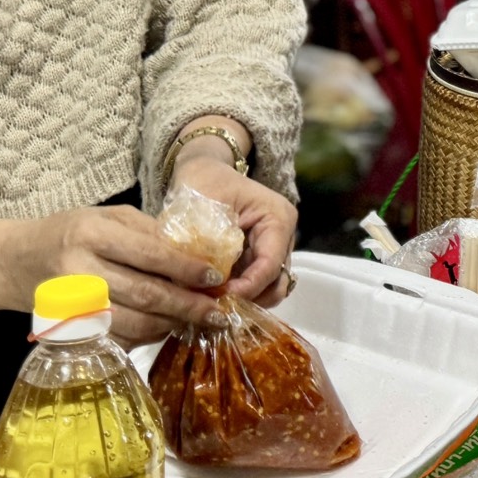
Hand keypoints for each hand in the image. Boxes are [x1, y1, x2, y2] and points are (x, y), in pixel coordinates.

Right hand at [15, 204, 227, 345]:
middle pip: (145, 293)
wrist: (14, 261)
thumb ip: (148, 232)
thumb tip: (196, 254)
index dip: (186, 268)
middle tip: (217, 312)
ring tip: (196, 321)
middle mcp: (80, 269)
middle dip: (187, 305)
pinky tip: (164, 329)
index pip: (150, 253)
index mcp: (93, 234)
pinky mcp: (68, 328)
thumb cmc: (69, 232)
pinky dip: (144, 337)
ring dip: (169, 325)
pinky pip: (115, 338)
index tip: (215, 278)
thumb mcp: (107, 217)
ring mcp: (72, 304)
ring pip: (132, 322)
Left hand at [172, 139, 298, 304]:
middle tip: (216, 306)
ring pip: (269, 289)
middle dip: (248, 299)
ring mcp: (273, 249)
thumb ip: (203, 242)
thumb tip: (196, 283)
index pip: (270, 264)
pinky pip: (256, 285)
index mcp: (277, 218)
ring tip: (213, 303)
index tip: (218, 298)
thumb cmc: (204, 182)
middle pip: (276, 282)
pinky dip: (239, 295)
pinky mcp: (259, 259)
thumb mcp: (201, 206)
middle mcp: (282, 237)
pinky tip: (215, 297)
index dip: (247, 287)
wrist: (203, 172)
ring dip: (244, 300)